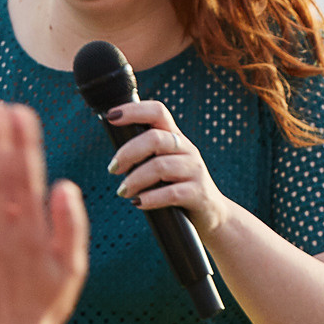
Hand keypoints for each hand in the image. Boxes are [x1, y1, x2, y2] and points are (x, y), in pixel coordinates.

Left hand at [104, 99, 233, 237]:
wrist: (212, 212)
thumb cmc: (178, 186)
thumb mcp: (165, 163)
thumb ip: (146, 154)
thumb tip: (116, 154)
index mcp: (175, 137)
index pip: (158, 112)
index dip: (133, 110)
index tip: (111, 116)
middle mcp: (186, 149)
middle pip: (154, 139)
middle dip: (127, 153)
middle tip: (113, 169)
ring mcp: (194, 170)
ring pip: (160, 166)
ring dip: (134, 179)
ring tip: (123, 192)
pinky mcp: (198, 193)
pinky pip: (171, 193)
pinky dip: (150, 198)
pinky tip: (138, 203)